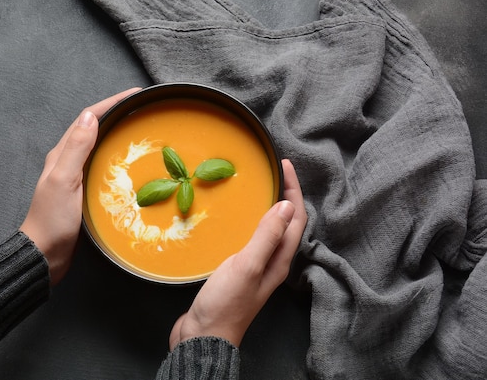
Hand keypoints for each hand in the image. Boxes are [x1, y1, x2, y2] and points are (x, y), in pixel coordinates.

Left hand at [20, 87, 140, 285]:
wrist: (44, 254)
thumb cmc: (52, 220)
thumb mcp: (65, 181)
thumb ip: (76, 149)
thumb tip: (90, 116)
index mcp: (62, 154)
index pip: (88, 118)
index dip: (110, 103)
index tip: (134, 94)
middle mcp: (68, 161)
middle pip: (94, 128)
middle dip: (116, 114)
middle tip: (142, 109)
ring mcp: (76, 177)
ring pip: (99, 147)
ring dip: (117, 134)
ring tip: (140, 130)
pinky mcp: (83, 192)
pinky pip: (103, 167)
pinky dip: (116, 158)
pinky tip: (129, 165)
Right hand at [168, 159, 306, 347]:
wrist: (204, 335)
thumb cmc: (226, 303)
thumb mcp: (248, 265)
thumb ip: (267, 236)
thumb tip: (287, 205)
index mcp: (279, 259)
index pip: (297, 218)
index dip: (294, 190)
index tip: (285, 165)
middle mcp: (272, 261)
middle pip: (287, 223)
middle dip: (284, 195)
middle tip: (273, 171)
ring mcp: (255, 266)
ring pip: (269, 230)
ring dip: (268, 207)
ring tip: (257, 187)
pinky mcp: (238, 270)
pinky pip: (251, 239)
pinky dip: (250, 222)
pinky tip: (236, 218)